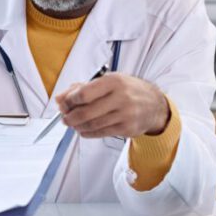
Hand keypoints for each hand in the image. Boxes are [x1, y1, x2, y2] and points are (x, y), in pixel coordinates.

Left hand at [55, 73, 170, 138]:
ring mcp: (125, 114)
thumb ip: (83, 88)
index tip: (63, 103)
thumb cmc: (128, 90)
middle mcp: (120, 97)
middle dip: (70, 117)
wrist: (154, 105)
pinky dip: (87, 133)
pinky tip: (83, 130)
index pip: (84, 93)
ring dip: (77, 126)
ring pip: (92, 125)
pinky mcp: (127, 128)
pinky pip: (101, 133)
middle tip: (65, 117)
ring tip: (73, 124)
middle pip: (86, 112)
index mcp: (114, 81)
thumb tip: (60, 98)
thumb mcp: (108, 81)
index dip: (69, 101)